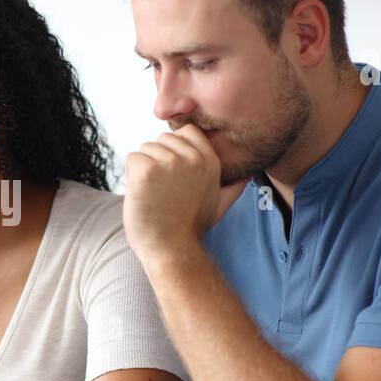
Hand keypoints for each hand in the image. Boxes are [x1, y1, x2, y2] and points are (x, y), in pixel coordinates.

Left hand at [123, 124, 246, 268]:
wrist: (171, 249)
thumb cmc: (190, 228)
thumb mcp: (220, 204)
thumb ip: (234, 186)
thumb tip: (249, 175)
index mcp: (209, 160)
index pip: (187, 131)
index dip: (174, 148)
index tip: (173, 174)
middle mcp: (192, 157)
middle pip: (162, 139)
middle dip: (157, 160)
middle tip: (163, 190)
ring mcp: (169, 162)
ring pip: (145, 149)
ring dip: (143, 170)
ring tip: (153, 195)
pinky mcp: (147, 170)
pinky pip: (132, 159)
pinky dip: (130, 177)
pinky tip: (142, 195)